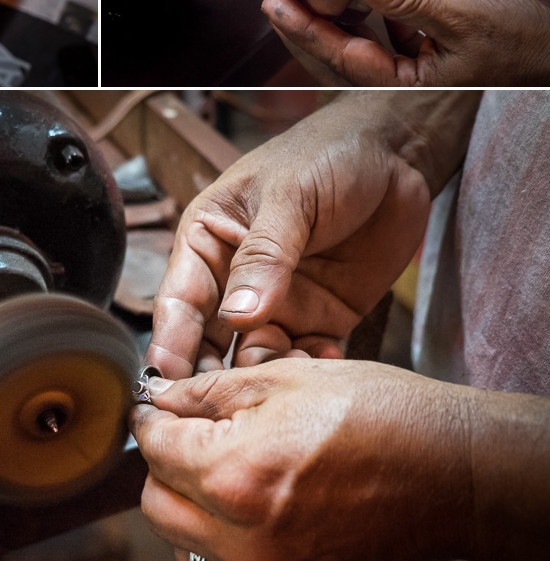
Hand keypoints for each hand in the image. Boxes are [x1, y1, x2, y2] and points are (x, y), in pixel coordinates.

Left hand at [130, 359, 475, 560]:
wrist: (452, 471)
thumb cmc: (377, 414)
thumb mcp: (283, 378)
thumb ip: (207, 392)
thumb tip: (159, 398)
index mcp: (233, 472)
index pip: (154, 446)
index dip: (151, 417)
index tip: (154, 406)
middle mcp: (241, 535)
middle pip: (156, 502)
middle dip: (164, 464)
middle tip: (189, 436)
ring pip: (182, 551)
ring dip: (183, 516)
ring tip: (210, 485)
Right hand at [146, 92, 445, 377]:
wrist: (395, 154)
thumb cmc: (324, 156)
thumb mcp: (288, 198)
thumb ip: (263, 257)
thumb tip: (237, 316)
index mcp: (209, 243)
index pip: (179, 301)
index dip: (170, 343)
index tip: (165, 383)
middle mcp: (235, 281)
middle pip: (209, 341)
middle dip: (212, 375)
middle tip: (221, 407)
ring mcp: (278, 303)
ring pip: (256, 357)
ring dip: (265, 375)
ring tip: (286, 379)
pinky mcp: (321, 317)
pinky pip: (306, 357)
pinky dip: (311, 369)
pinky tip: (325, 364)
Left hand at [262, 0, 549, 84]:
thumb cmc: (523, 45)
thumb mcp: (462, 17)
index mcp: (404, 86)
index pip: (342, 58)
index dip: (306, 30)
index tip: (276, 4)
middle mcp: (399, 84)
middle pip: (338, 57)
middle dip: (305, 29)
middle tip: (272, 0)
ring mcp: (409, 72)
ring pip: (356, 46)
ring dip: (329, 21)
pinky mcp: (421, 57)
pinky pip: (380, 36)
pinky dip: (363, 15)